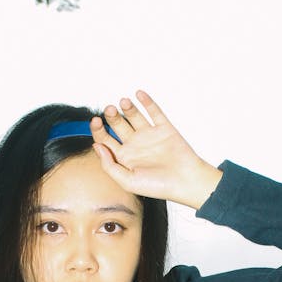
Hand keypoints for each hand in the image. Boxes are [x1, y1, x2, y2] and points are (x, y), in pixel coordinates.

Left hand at [90, 89, 221, 208]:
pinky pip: (154, 112)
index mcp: (124, 158)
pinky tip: (139, 94)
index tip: (96, 122)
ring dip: (127, 107)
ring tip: (123, 102)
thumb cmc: (158, 186)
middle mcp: (135, 145)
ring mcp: (149, 135)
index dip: (98, 129)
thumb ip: (110, 165)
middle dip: (111, 116)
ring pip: (134, 116)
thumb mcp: (128, 182)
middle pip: (117, 125)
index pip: (105, 139)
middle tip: (109, 110)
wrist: (185, 182)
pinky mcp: (164, 128)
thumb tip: (97, 146)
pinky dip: (147, 102)